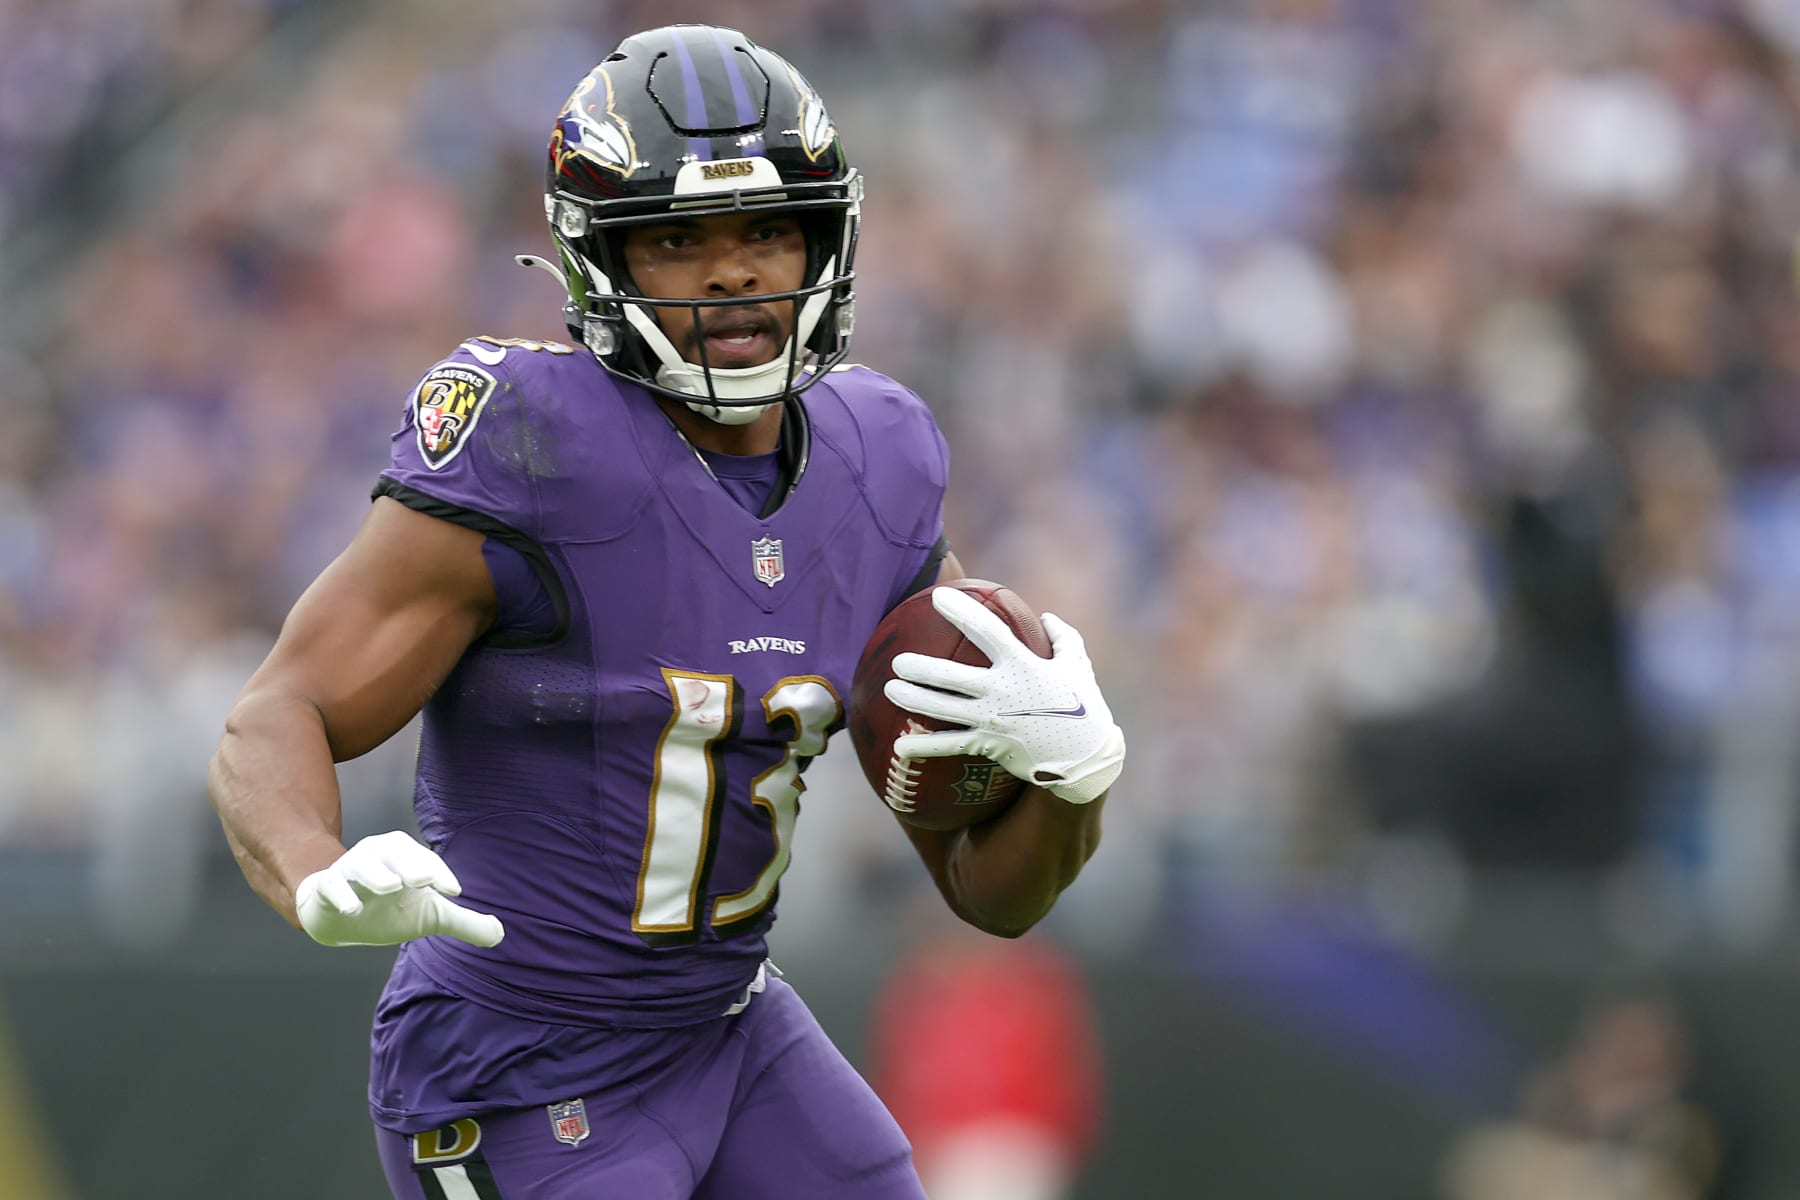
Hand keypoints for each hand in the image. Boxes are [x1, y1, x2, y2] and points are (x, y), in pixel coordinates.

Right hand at [294, 831, 504, 947]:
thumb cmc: (390, 908)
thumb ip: (463, 922)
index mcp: (406, 857)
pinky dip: (341, 894)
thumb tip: (500, 935)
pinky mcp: (327, 887)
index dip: (441, 873)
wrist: (341, 919)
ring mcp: (351, 870)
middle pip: (395, 851)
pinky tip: (353, 909)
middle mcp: (379, 856)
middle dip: (411, 863)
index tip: (454, 891)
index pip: (427, 861)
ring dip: (376, 873)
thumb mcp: (429, 916)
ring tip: (391, 886)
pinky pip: (331, 885)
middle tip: (424, 880)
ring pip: (362, 863)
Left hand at [882, 588, 1125, 804]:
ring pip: (943, 710)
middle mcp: (1002, 692)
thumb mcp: (1078, 665)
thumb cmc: (1084, 706)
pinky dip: (923, 747)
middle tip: (897, 660)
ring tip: (889, 689)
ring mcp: (993, 721)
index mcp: (1023, 665)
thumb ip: (1062, 637)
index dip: (961, 611)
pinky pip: (950, 746)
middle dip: (921, 667)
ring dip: (913, 699)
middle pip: (951, 676)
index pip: (987, 631)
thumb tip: (1046, 616)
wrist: (1087, 758)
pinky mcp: (989, 745)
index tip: (937, 596)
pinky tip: (898, 748)